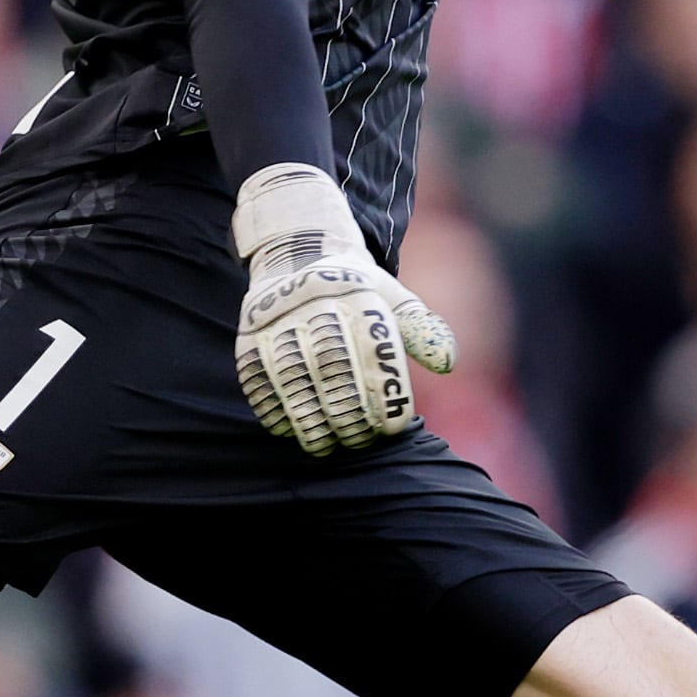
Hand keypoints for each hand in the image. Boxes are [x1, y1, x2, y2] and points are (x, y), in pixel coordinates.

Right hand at [230, 163, 454, 454]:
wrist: (297, 252)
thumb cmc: (357, 289)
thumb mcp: (393, 298)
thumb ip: (420, 329)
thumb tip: (447, 362)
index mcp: (357, 290)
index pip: (374, 348)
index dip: (384, 392)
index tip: (392, 427)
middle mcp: (315, 299)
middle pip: (332, 364)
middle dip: (347, 410)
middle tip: (359, 441)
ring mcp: (277, 315)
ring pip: (292, 375)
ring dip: (309, 417)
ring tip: (326, 444)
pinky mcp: (249, 332)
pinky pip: (257, 377)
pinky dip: (274, 408)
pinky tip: (291, 431)